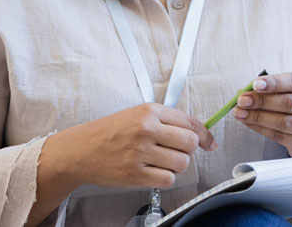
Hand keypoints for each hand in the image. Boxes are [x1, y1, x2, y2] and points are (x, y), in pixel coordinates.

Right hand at [52, 103, 216, 189]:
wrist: (82, 149)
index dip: (205, 135)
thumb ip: (165, 120)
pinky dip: (164, 178)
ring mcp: (141, 152)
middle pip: (189, 143)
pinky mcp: (136, 173)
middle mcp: (146, 129)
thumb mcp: (136, 115)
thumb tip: (198, 134)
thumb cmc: (109, 132)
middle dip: (187, 151)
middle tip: (175, 151)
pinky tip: (151, 171)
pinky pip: (168, 180)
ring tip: (158, 161)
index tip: (209, 142)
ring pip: (181, 163)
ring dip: (175, 165)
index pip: (190, 122)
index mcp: (148, 111)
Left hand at [233, 72, 291, 156]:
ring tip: (240, 112)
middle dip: (262, 101)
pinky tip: (247, 122)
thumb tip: (243, 92)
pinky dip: (260, 129)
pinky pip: (279, 136)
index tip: (255, 84)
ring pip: (284, 122)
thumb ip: (269, 88)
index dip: (274, 83)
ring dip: (258, 117)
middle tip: (242, 100)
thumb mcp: (288, 89)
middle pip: (290, 103)